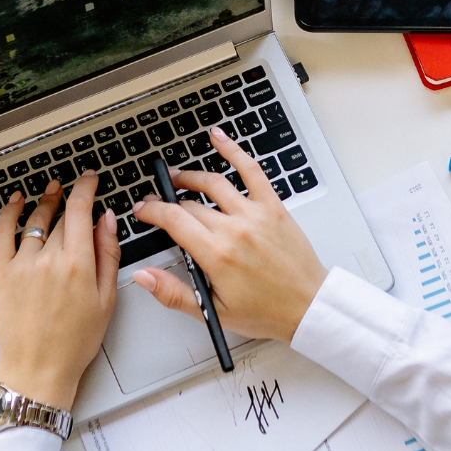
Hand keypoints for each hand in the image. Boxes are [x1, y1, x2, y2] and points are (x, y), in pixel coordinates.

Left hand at [0, 173, 116, 410]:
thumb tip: (108, 221)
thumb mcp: (106, 300)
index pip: (81, 210)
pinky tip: (16, 202)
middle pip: (62, 218)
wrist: (37, 369)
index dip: (86, 188)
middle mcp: (48, 259)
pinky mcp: (2, 273)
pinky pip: (3, 233)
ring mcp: (22, 264)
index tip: (90, 178)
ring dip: (45, 203)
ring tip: (51, 193)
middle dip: (70, 201)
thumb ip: (108, 255)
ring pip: (35, 221)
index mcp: (78, 265)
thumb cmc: (74, 343)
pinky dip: (9, 213)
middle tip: (76, 193)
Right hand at [131, 128, 328, 342]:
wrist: (307, 305)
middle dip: (167, 201)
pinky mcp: (273, 207)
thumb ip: (173, 292)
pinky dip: (234, 151)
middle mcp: (234, 229)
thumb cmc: (265, 311)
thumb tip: (144, 276)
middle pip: (190, 204)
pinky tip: (218, 138)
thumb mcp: (212, 311)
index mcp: (217, 255)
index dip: (152, 211)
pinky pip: (251, 171)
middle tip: (157, 202)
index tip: (143, 210)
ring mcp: (254, 214)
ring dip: (190, 177)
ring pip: (213, 183)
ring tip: (177, 177)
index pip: (173, 220)